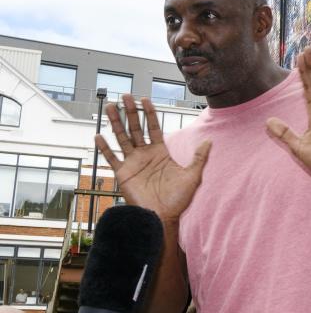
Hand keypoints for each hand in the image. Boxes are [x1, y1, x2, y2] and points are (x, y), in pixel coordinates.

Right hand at [95, 96, 210, 219]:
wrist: (163, 216)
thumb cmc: (178, 199)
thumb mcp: (193, 175)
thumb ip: (199, 157)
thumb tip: (210, 141)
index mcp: (160, 152)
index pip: (153, 127)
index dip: (149, 113)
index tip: (145, 99)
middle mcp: (145, 155)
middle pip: (136, 128)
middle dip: (131, 112)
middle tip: (125, 96)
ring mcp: (133, 163)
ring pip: (122, 138)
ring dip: (116, 122)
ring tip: (111, 107)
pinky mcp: (123, 174)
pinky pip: (111, 158)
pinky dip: (105, 148)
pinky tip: (98, 136)